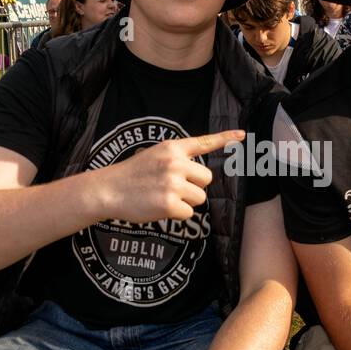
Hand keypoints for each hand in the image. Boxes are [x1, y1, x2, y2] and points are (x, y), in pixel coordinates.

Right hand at [93, 130, 243, 224]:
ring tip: (164, 197)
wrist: (108, 190)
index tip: (242, 134)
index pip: (203, 142)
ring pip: (200, 198)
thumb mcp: (154, 156)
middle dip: (194, 186)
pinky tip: (160, 207)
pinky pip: (188, 213)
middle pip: (207, 178)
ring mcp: (173, 183)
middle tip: (171, 188)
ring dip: (187, 202)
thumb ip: (177, 159)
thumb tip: (200, 173)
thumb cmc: (132, 175)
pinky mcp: (170, 204)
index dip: (225, 138)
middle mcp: (176, 163)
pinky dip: (177, 215)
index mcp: (172, 148)